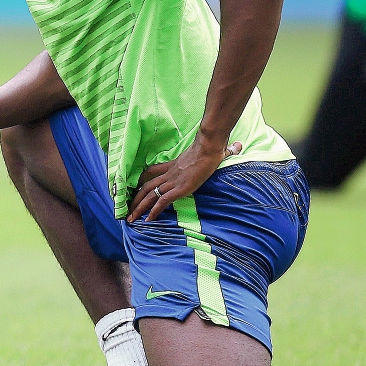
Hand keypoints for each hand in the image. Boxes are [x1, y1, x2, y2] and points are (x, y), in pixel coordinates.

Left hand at [127, 135, 242, 222]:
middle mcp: (169, 174)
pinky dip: (153, 211)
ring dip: (138, 207)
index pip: (152, 171)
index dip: (142, 180)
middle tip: (127, 209)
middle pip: (146, 186)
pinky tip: (148, 219)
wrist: (209, 148)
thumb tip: (238, 146)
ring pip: (149, 195)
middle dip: (135, 199)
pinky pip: (162, 201)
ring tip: (131, 218)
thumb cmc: (212, 148)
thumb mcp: (213, 151)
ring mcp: (173, 181)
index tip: (135, 188)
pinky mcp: (179, 189)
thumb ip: (223, 150)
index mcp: (174, 165)